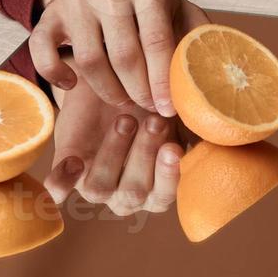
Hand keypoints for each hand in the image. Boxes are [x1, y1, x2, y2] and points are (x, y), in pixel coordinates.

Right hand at [30, 0, 209, 114]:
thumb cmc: (147, 6)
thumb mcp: (178, 11)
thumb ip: (198, 37)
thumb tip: (217, 76)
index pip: (157, 40)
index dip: (163, 80)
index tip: (167, 108)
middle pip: (124, 55)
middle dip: (140, 91)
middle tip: (149, 109)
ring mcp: (75, 0)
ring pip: (90, 62)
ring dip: (109, 92)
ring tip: (125, 102)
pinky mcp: (48, 16)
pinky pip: (45, 54)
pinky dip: (57, 76)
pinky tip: (74, 86)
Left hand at [43, 60, 187, 215]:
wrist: (114, 79)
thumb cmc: (154, 101)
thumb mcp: (178, 113)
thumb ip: (195, 131)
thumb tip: (217, 136)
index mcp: (155, 189)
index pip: (162, 196)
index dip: (167, 176)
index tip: (174, 148)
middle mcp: (125, 193)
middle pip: (132, 192)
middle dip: (143, 156)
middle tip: (154, 121)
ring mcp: (95, 182)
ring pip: (100, 188)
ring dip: (114, 154)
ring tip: (125, 119)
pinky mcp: (68, 166)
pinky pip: (59, 186)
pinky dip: (62, 181)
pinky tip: (73, 163)